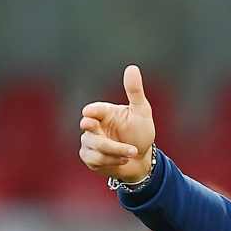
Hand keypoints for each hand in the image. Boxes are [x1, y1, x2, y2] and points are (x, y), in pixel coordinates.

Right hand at [79, 65, 155, 182]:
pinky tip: (123, 160)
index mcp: (104, 112)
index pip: (93, 110)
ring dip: (117, 153)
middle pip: (90, 132)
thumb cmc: (141, 132)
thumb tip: (132, 67)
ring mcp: (89, 142)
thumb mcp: (142, 112)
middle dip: (110, 143)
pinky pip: (95, 160)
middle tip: (131, 149)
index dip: (91, 112)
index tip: (89, 114)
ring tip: (132, 153)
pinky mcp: (89, 157)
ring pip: (95, 148)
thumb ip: (135, 91)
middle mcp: (93, 126)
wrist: (141, 158)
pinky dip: (112, 162)